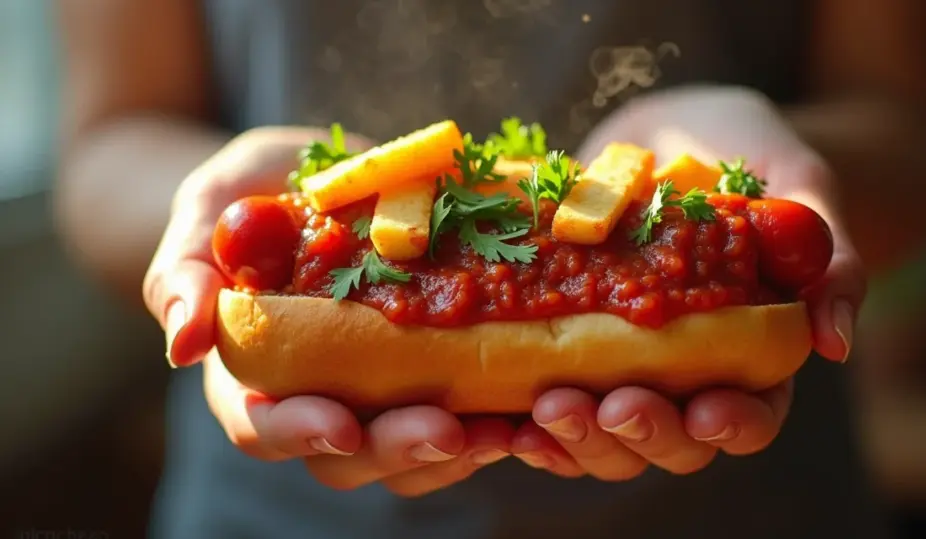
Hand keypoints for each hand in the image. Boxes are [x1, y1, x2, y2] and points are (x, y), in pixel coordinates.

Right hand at [143, 127, 514, 496]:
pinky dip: (496, 412)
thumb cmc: (251, 192)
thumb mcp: (208, 207)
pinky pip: (463, 411)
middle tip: (449, 431)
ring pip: (410, 452)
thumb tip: (182, 342)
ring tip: (508, 427)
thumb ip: (183, 268)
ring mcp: (378, 389)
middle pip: (347, 456)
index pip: (262, 423)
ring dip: (459, 449)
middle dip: (397, 450)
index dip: (299, 433)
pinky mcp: (432, 369)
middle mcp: (317, 395)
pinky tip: (535, 399)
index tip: (341, 426)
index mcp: (253, 370)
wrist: (321, 177)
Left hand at [510, 86, 865, 479]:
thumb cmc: (748, 150)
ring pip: (608, 437)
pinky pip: (548, 404)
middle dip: (645, 434)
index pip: (755, 414)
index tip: (707, 411)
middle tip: (613, 406)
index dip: (733, 425)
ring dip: (579, 438)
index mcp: (754, 352)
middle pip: (675, 443)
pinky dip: (528, 423)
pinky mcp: (568, 349)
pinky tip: (506, 422)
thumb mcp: (800, 181)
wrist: (667, 128)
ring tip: (549, 410)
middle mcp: (688, 373)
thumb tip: (835, 343)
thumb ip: (829, 257)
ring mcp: (624, 365)